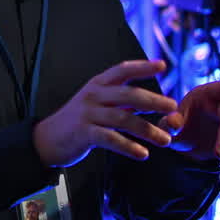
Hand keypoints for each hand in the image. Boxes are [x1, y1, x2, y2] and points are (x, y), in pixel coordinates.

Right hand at [33, 60, 180, 167]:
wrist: (47, 139)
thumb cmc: (78, 121)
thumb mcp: (96, 103)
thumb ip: (120, 101)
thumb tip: (151, 101)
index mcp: (97, 84)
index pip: (122, 70)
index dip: (142, 66)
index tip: (163, 65)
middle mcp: (93, 95)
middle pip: (128, 94)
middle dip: (153, 100)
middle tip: (173, 107)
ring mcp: (88, 114)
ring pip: (123, 119)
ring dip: (147, 130)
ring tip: (166, 141)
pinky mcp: (84, 133)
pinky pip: (110, 139)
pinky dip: (128, 146)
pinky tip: (142, 154)